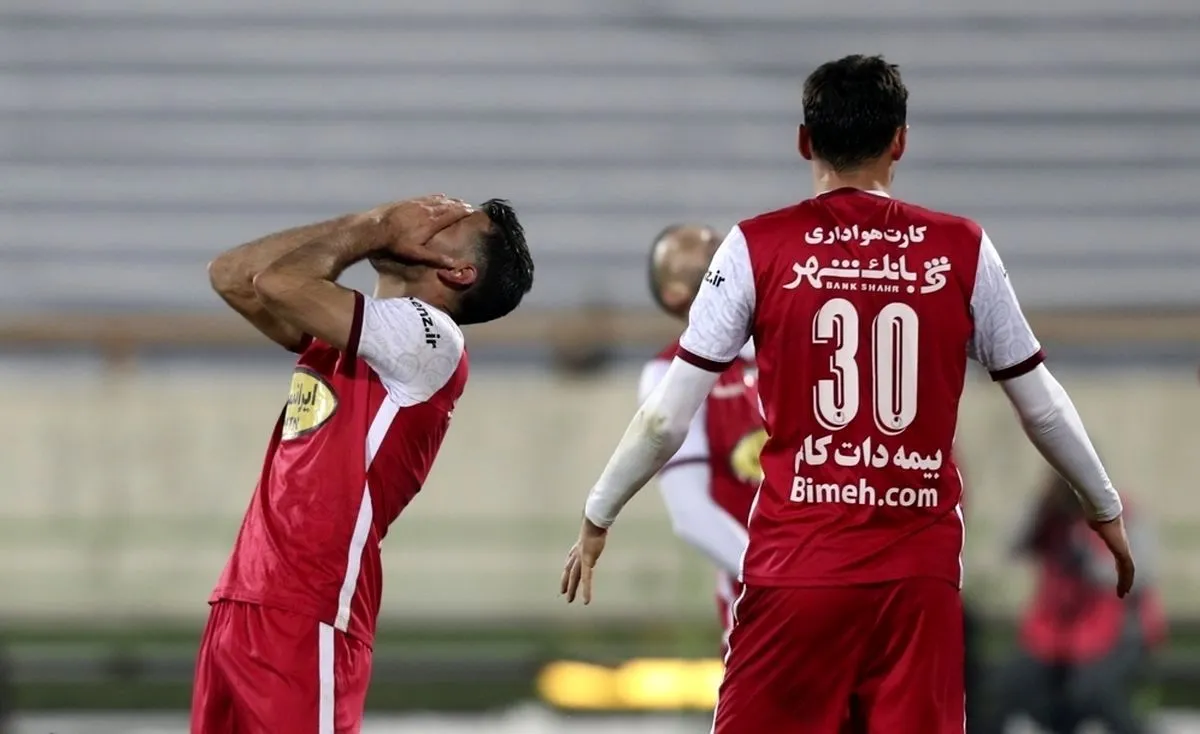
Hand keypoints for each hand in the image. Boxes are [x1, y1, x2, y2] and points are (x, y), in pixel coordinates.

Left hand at [357, 194, 472, 268]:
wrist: (375, 228)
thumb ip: (436, 258)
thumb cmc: (396, 244)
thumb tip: (454, 264)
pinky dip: (436, 196)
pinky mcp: (408, 201)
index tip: (472, 211)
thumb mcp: (416, 254)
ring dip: (449, 200)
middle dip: (459, 205)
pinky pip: (427, 197)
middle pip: (447, 205)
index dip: (463, 212)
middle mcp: (427, 210)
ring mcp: (417, 204)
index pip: (452, 215)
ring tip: (457, 201)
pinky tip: (439, 196)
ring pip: (438, 200)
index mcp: (431, 222)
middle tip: (468, 206)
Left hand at [560, 517, 607, 604]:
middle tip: (562, 592)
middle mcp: (578, 554)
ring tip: (569, 600)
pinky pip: (586, 581)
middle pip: (570, 570)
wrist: (594, 522)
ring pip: (574, 578)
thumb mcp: (596, 526)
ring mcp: (581, 559)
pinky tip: (586, 601)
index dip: (567, 566)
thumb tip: (602, 521)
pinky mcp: (587, 563)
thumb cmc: (597, 521)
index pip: (571, 558)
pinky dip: (586, 591)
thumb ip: (597, 527)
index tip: (565, 572)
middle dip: (566, 581)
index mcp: (580, 546)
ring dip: (572, 589)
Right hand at [1089, 514, 1135, 597]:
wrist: (1104, 516)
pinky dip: (1126, 580)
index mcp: (1118, 545)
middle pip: (1127, 568)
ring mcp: (1124, 552)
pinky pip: (1127, 570)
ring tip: (1122, 594)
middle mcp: (1123, 549)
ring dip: (1126, 583)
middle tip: (1124, 592)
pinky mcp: (1123, 553)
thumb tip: (1091, 522)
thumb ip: (1097, 526)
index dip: (1121, 572)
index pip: (1122, 562)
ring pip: (1128, 571)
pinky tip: (1124, 587)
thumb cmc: (1099, 518)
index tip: (1119, 580)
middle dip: (1125, 580)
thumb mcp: (1097, 525)